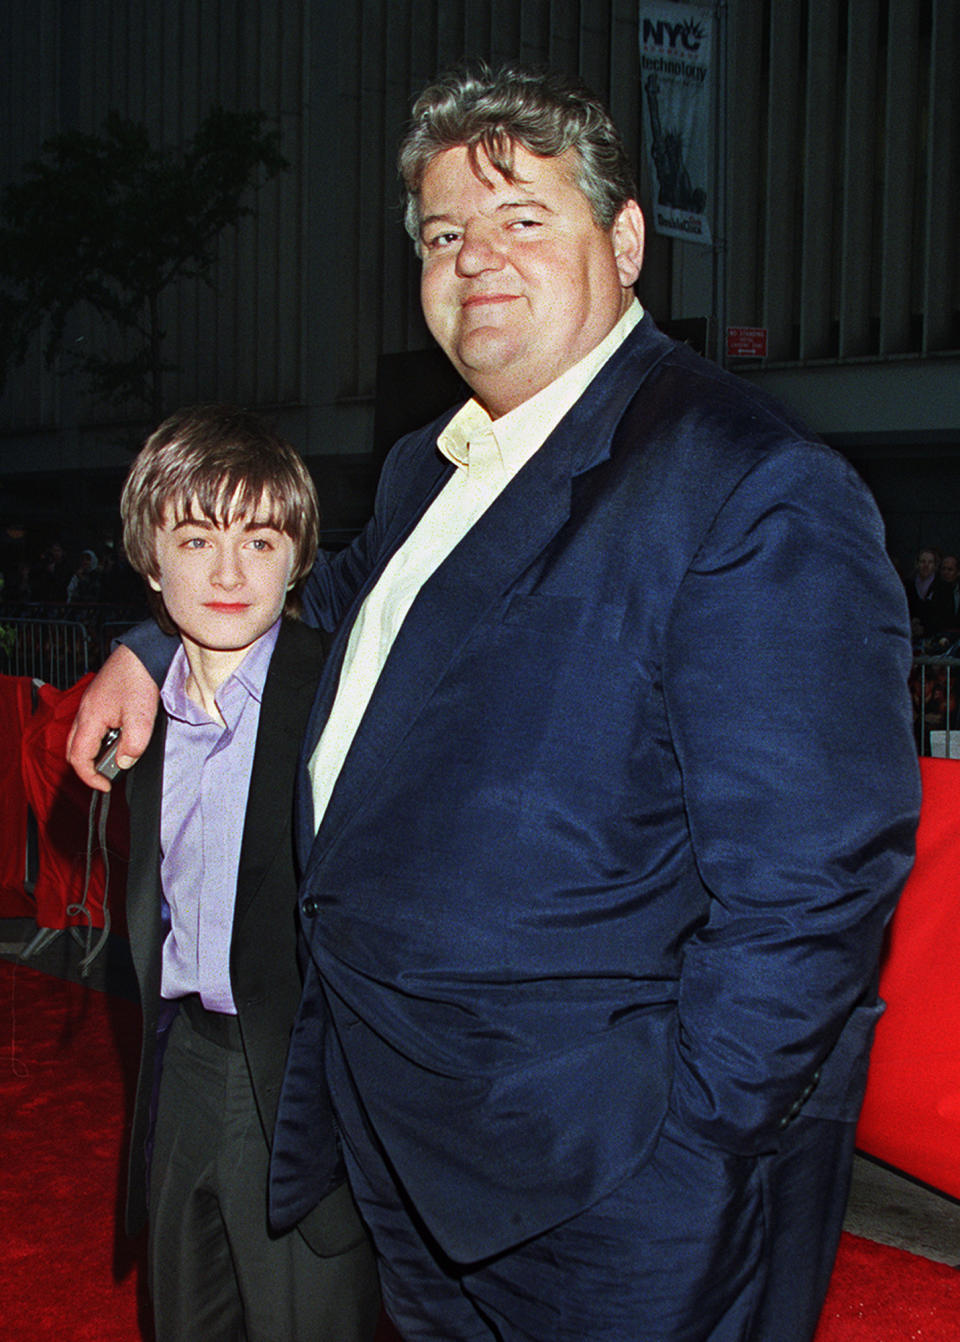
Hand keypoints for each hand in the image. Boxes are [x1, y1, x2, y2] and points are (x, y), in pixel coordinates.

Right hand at [66, 644, 159, 789]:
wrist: (141, 653)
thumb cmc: (138, 679)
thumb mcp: (142, 717)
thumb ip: (133, 745)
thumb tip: (123, 763)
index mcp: (89, 719)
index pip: (78, 758)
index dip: (90, 777)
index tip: (106, 786)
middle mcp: (83, 713)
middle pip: (74, 750)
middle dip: (89, 767)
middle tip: (109, 776)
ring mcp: (88, 706)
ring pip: (82, 738)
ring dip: (96, 752)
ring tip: (119, 754)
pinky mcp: (96, 701)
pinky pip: (91, 726)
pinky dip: (101, 738)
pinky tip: (120, 735)